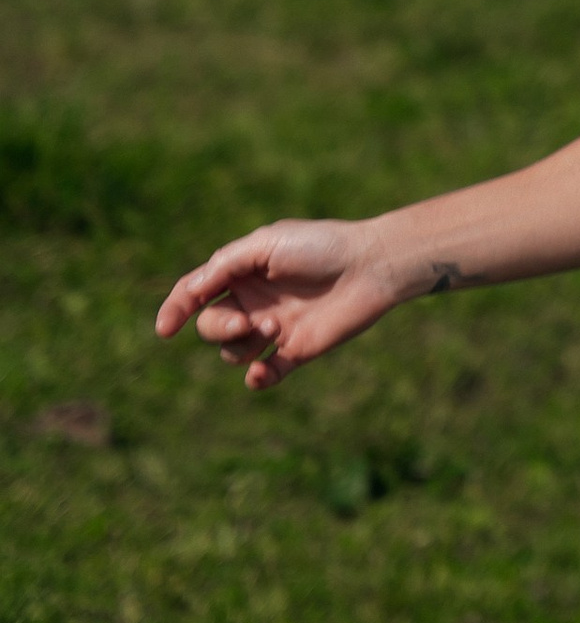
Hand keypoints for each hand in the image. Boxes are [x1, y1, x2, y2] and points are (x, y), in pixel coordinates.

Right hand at [153, 220, 413, 391]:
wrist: (371, 266)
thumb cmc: (321, 246)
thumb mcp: (267, 244)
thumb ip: (226, 265)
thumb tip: (191, 290)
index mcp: (241, 272)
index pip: (195, 293)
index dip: (175, 309)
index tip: (165, 329)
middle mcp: (253, 302)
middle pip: (210, 327)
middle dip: (220, 328)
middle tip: (251, 321)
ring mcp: (273, 328)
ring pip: (232, 352)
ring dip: (244, 346)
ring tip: (276, 328)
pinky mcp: (296, 351)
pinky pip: (265, 375)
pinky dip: (258, 378)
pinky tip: (262, 373)